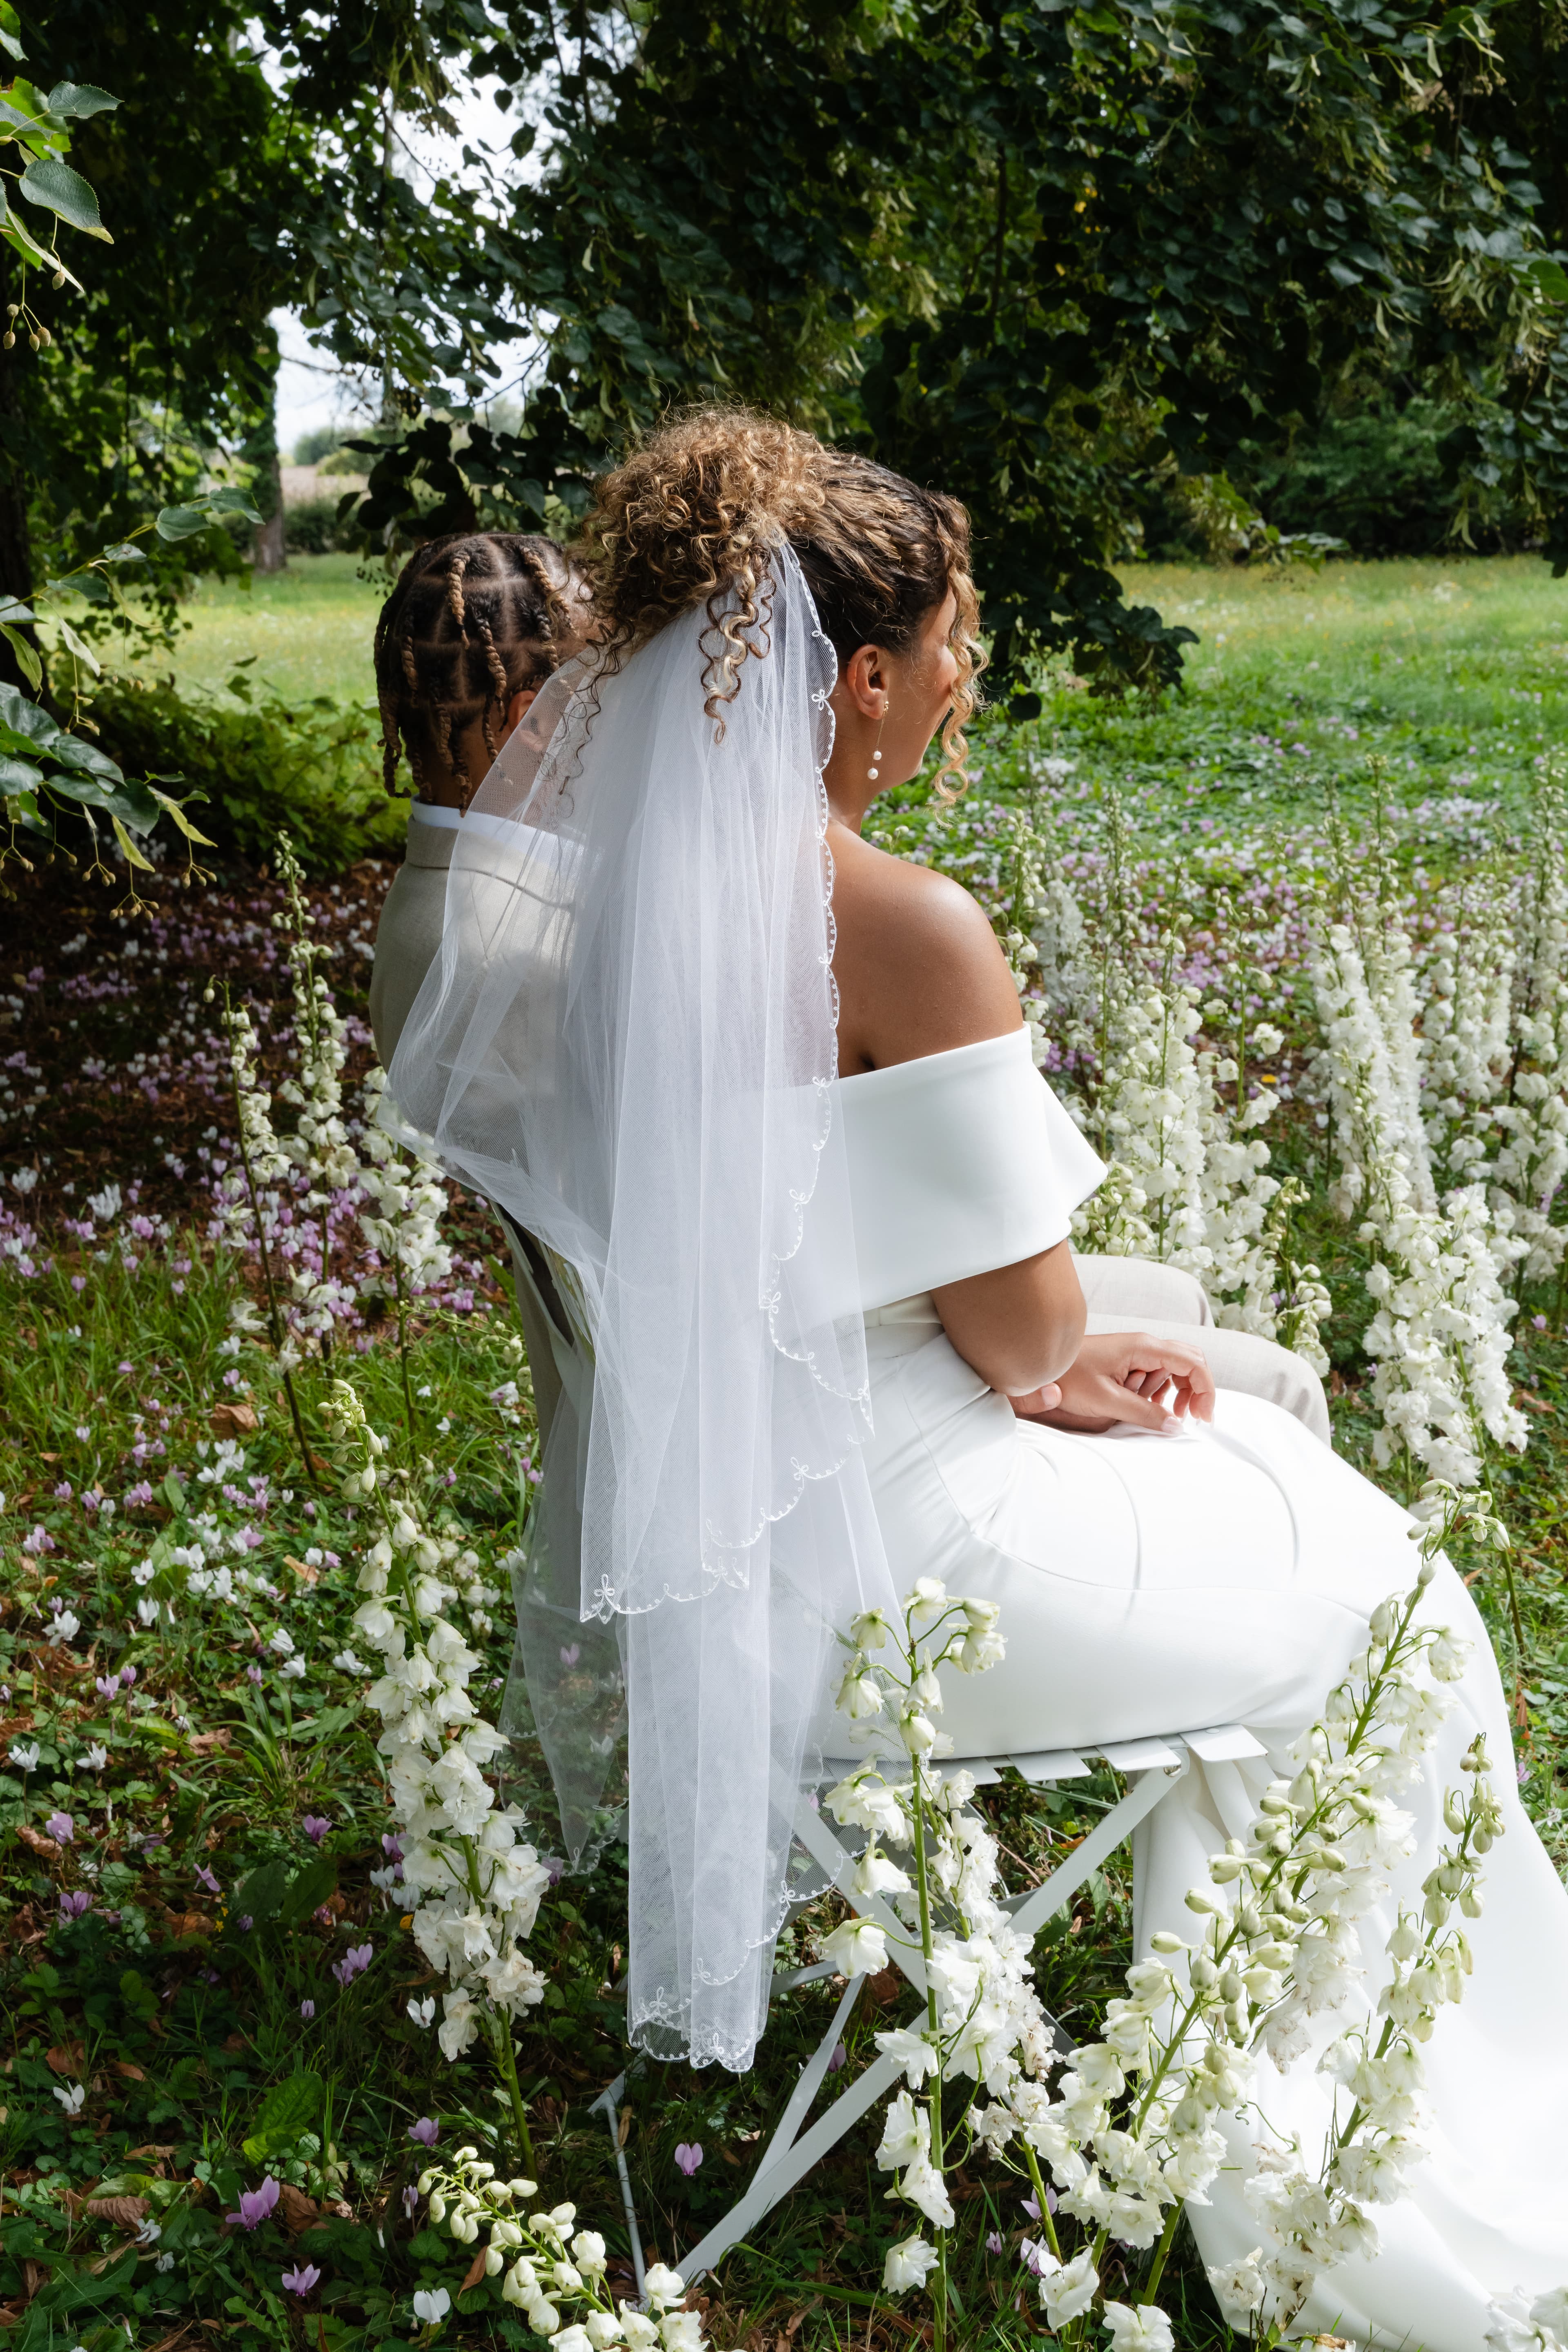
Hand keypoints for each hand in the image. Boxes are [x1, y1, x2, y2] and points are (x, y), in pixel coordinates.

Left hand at [1007, 1331, 1214, 1433]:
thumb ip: (1143, 1413)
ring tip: (1166, 1413)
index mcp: (1144, 1347)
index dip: (1205, 1390)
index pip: (1193, 1363)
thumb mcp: (1107, 1400)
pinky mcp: (1128, 1360)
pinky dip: (1161, 1390)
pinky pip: (1157, 1372)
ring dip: (1177, 1391)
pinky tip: (1148, 1404)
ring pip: (1175, 1367)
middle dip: (1196, 1390)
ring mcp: (1136, 1351)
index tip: (1203, 1417)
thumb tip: (1176, 1426)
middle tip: (1191, 1417)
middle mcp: (1145, 1344)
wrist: (1040, 1364)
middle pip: (1189, 1362)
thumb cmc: (1068, 1377)